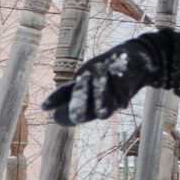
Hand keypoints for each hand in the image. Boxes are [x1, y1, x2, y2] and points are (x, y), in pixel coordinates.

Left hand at [43, 36, 163, 124]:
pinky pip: (122, 82)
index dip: (55, 99)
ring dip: (102, 99)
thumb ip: (81, 107)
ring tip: (102, 115)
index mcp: (81, 81)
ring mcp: (106, 69)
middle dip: (79, 103)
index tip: (43, 108)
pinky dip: (122, 93)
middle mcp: (90, 74)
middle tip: (76, 118)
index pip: (66, 91)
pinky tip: (123, 104)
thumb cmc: (111, 80)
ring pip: (101, 85)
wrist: (135, 59)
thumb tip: (57, 119)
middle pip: (82, 89)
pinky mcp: (123, 68)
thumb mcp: (96, 93)